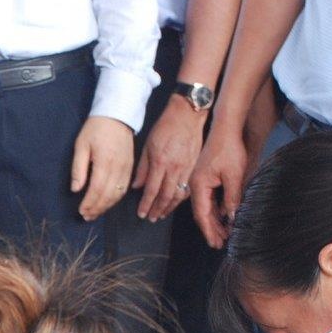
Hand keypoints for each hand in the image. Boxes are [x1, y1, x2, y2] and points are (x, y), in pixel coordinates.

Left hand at [71, 116, 135, 221]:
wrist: (117, 115)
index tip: (81, 211)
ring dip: (106, 206)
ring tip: (94, 213)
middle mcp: (118, 167)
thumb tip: (76, 189)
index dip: (89, 203)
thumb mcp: (81, 146)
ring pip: (118, 194)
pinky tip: (107, 203)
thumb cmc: (95, 129)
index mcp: (105, 161)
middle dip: (96, 208)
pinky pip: (124, 188)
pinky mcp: (131, 167)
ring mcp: (127, 168)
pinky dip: (116, 199)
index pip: (97, 189)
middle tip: (86, 216)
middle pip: (108, 195)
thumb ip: (78, 169)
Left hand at [133, 104, 204, 221]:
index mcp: (160, 162)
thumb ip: (142, 168)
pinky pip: (188, 187)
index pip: (152, 190)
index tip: (142, 213)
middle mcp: (175, 168)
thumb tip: (136, 186)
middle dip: (157, 210)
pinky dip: (181, 198)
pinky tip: (175, 203)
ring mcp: (187, 168)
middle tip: (151, 218)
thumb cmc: (166, 127)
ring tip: (162, 215)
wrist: (188, 114)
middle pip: (165, 196)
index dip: (146, 204)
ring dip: (169, 207)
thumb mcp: (148, 145)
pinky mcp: (195, 166)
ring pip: (178, 194)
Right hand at [190, 126, 249, 247]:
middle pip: (202, 213)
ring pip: (206, 207)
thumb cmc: (228, 149)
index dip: (209, 231)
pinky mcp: (206, 177)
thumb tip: (232, 218)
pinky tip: (224, 217)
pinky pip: (209, 198)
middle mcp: (196, 186)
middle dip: (211, 229)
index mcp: (199, 186)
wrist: (225, 128)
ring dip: (215, 221)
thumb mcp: (234, 175)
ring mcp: (200, 182)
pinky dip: (216, 210)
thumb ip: (232, 198)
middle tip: (220, 244)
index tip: (215, 243)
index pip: (202, 214)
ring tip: (224, 234)